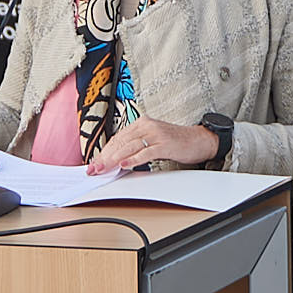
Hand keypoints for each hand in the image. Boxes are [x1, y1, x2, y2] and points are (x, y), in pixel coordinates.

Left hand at [93, 115, 225, 175]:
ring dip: (114, 160)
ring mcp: (156, 134)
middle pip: (120, 142)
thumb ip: (136, 146)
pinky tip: (124, 165)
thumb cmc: (175, 142)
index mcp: (142, 123)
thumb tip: (116, 161)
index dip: (104, 151)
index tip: (94, 163)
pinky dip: (133, 159)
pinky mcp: (165, 144)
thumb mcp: (152, 140)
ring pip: (129, 147)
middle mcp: (147, 125)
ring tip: (103, 169)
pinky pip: (146, 153)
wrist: (199, 140)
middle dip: (105, 157)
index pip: (117, 138)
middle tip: (94, 169)